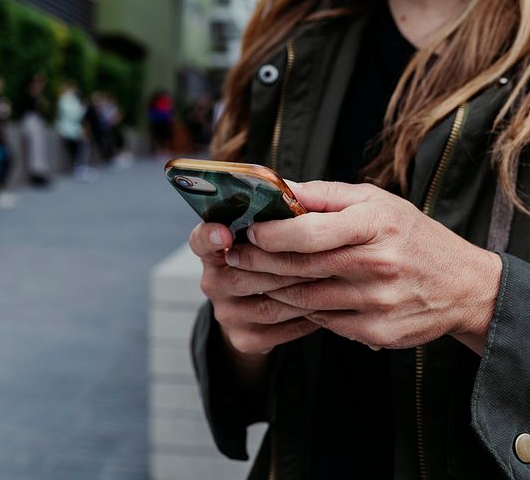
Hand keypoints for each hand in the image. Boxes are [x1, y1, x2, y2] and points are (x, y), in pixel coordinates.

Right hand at [190, 222, 319, 357]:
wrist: (259, 315)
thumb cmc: (269, 260)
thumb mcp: (264, 236)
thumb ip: (270, 216)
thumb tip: (289, 191)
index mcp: (214, 251)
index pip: (200, 241)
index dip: (210, 237)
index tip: (224, 233)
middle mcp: (213, 282)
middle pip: (240, 275)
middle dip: (281, 265)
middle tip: (317, 253)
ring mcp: (226, 313)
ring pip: (265, 305)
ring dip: (300, 292)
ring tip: (329, 278)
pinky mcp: (243, 339)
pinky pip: (278, 331)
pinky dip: (305, 319)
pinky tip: (325, 305)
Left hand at [225, 181, 501, 353]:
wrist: (465, 286)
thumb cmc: (412, 235)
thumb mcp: (376, 201)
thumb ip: (324, 195)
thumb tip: (277, 186)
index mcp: (375, 225)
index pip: (310, 231)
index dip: (272, 233)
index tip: (247, 231)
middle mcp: (378, 264)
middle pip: (302, 267)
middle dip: (258, 262)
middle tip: (231, 256)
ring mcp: (378, 302)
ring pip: (306, 298)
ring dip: (272, 288)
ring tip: (248, 277)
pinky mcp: (377, 331)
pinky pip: (324, 322)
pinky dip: (301, 310)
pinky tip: (286, 298)